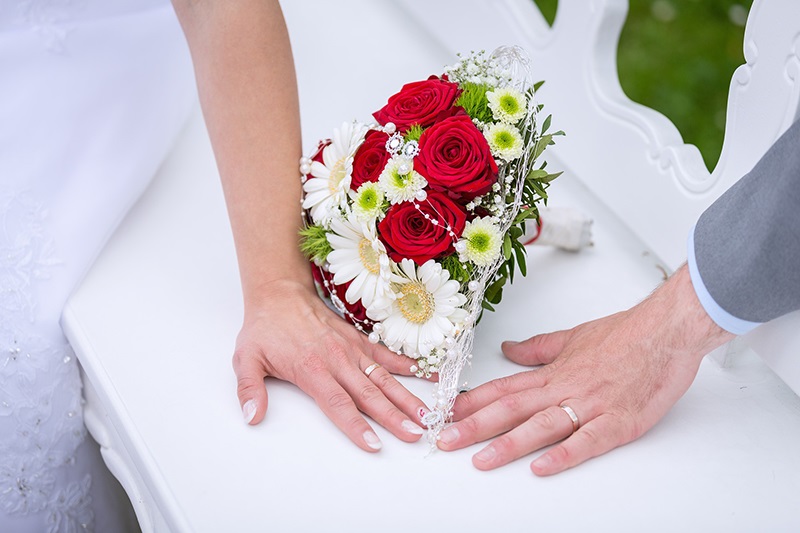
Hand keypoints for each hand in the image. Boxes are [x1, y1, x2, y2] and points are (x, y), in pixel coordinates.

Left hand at [233, 279, 426, 451]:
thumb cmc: (265, 328)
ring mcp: (352, 350)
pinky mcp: (359, 341)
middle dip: (394, 417)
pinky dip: (409, 365)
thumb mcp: (246, 359)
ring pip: (384, 378)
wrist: (280, 293)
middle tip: (416, 434)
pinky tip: (429, 376)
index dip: (356, 426)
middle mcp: (337, 360)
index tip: (374, 445)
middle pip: (370, 394)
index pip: (338, 404)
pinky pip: (388, 355)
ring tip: (428, 414)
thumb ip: (249, 389)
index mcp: (312, 369)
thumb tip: (252, 417)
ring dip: (407, 397)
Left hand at [436, 265, 733, 473]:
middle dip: (475, 427)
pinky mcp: (619, 422)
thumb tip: (509, 349)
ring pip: (541, 426)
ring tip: (481, 460)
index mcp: (553, 372)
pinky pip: (587, 440)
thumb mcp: (573, 337)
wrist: (667, 329)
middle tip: (445, 441)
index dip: (471, 403)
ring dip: (508, 444)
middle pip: (511, 409)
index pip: (503, 388)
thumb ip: (538, 348)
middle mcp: (565, 388)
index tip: (446, 415)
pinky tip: (542, 466)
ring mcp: (591, 405)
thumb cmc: (626, 333)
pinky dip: (564, 454)